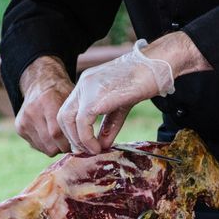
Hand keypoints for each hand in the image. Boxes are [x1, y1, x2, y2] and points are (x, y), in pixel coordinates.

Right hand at [16, 56, 73, 155]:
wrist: (40, 83)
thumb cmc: (61, 92)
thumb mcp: (71, 98)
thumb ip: (77, 118)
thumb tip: (86, 143)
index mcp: (47, 102)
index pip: (56, 133)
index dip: (69, 143)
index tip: (78, 143)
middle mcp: (32, 111)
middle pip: (50, 143)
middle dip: (64, 147)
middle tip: (72, 143)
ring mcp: (24, 120)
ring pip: (44, 148)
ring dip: (55, 147)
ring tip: (62, 138)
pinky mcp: (19, 128)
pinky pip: (37, 146)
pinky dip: (46, 145)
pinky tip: (51, 135)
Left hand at [57, 32, 211, 153]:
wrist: (155, 66)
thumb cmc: (144, 82)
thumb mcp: (121, 106)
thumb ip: (109, 125)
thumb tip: (101, 145)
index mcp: (87, 84)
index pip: (69, 110)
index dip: (73, 131)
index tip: (86, 145)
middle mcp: (83, 85)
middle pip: (63, 116)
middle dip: (72, 138)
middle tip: (86, 151)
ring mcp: (87, 89)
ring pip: (68, 121)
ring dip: (78, 141)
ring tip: (93, 150)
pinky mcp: (95, 98)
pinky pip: (82, 123)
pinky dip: (87, 139)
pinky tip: (98, 147)